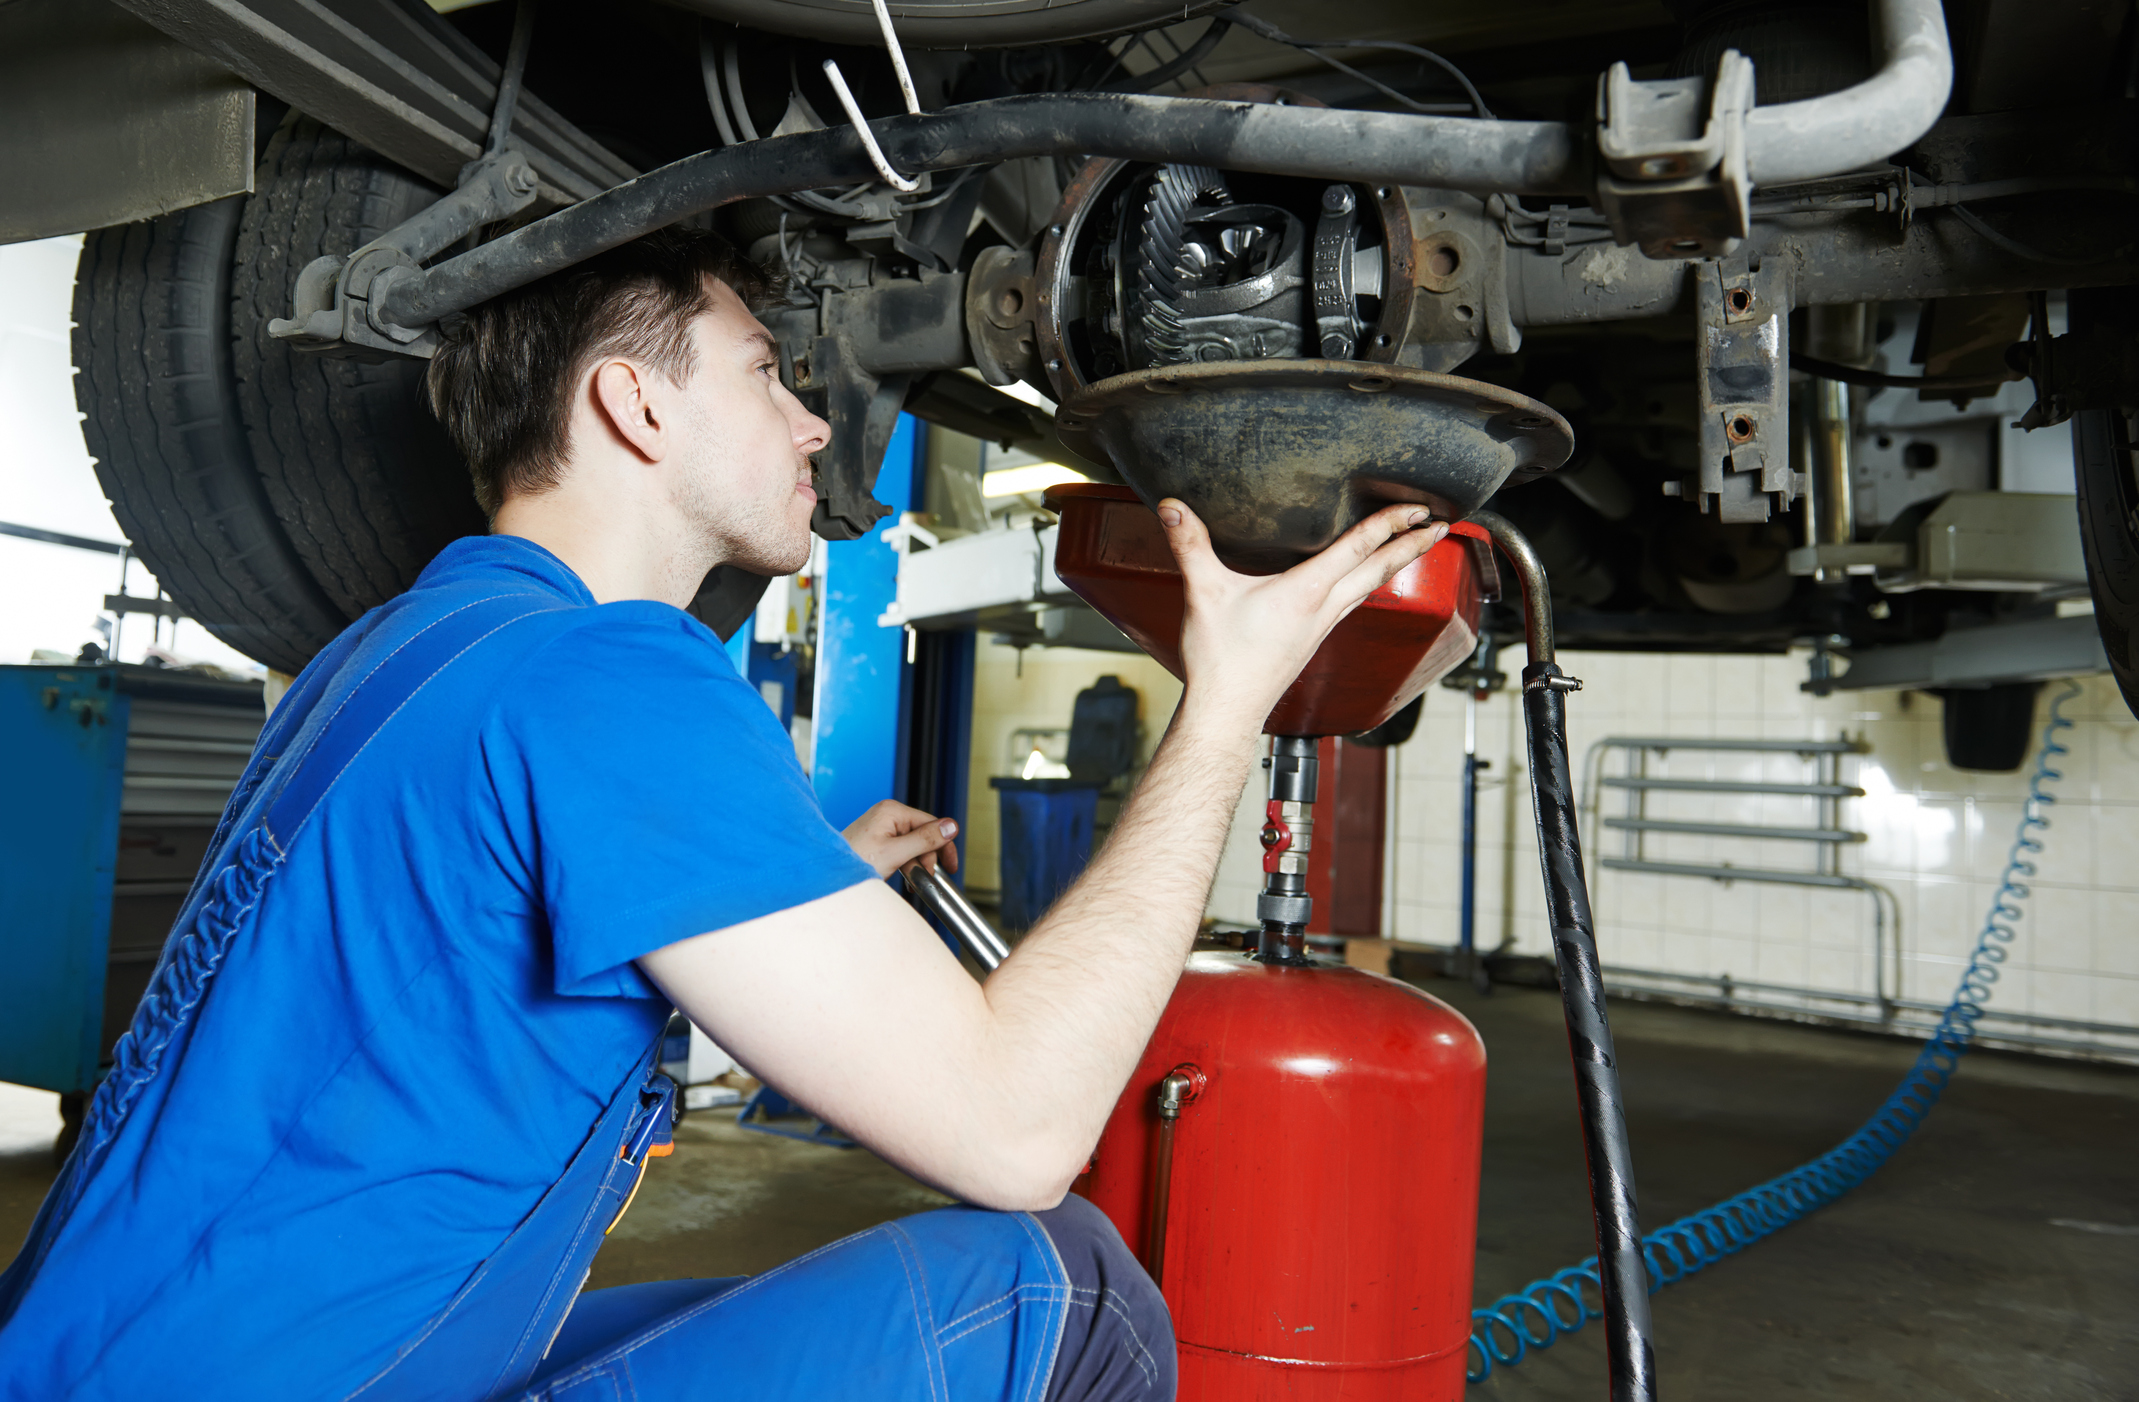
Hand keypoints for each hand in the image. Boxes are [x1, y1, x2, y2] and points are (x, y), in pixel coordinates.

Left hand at [842, 799, 958, 878]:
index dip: (944, 845)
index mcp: (892, 811)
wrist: (829, 875)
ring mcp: (882, 826)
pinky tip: (905, 876)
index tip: (951, 865)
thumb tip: (951, 826)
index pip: (931, 824)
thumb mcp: (896, 853)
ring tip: (911, 881)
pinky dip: (906, 863)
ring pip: (913, 844)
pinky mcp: (878, 839)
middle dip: (927, 858)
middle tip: (925, 877)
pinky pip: (901, 848)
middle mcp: (887, 815)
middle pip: (923, 835)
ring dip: (917, 864)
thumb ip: (925, 839)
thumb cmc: (854, 862)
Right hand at [1158, 498, 1447, 730]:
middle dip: (1412, 545)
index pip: (1358, 547)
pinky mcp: (1312, 641)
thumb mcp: (1204, 594)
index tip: (1419, 508)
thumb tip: (1171, 508)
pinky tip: (1361, 585)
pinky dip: (1367, 585)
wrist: (1227, 712)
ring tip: (1412, 548)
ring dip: (1394, 565)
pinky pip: (1351, 604)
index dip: (1390, 523)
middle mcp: (1323, 609)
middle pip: (1379, 569)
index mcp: (1306, 592)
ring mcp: (1322, 628)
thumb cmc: (1222, 661)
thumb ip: (1190, 546)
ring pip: (1369, 588)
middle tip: (1441, 525)